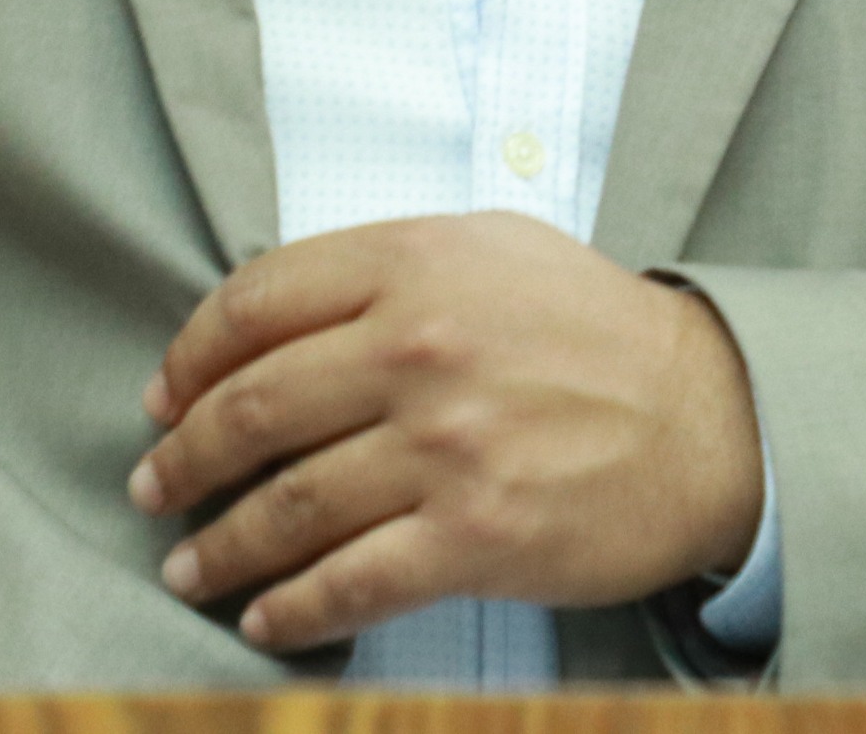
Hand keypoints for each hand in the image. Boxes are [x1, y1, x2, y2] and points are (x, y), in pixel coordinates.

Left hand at [128, 213, 763, 649]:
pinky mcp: (477, 537)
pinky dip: (292, 609)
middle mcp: (420, 349)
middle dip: (183, 457)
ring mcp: (446, 447)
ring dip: (220, 546)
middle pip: (253, 407)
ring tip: (188, 567)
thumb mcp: (493, 247)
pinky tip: (264, 619)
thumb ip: (385, 268)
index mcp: (414, 265)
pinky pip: (351, 583)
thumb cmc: (596, 331)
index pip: (254, 302)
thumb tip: (271, 314)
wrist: (711, 418)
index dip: (189, 357)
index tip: (163, 396)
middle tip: (154, 486)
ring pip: (288, 505)